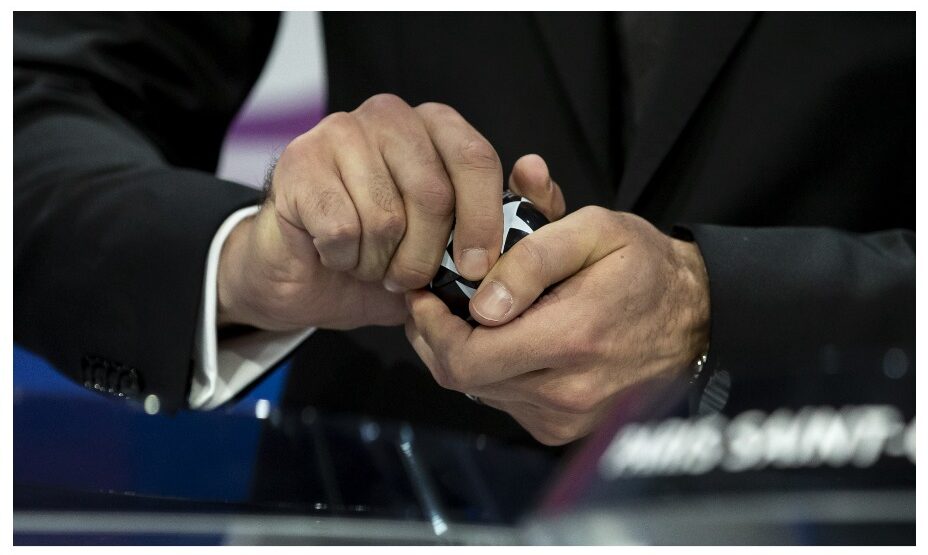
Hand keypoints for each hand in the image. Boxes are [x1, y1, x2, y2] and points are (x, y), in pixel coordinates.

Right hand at [217, 92, 563, 330]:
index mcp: (434, 126)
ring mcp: (339, 133)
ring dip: (381, 262)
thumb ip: (505, 216)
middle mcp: (389, 117)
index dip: (481, 221)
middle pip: (433, 193)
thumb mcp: (454, 247)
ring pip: (386, 217)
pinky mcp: (299, 163)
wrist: (308, 277)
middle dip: (426, 255)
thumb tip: (536, 175)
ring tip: (370, 261)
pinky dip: (345, 259)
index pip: (474, 158)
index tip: (477, 268)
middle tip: (408, 277)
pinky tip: (337, 254)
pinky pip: (342, 228)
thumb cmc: (387, 256)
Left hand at [405, 206, 709, 444]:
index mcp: (572, 339)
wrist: (695, 318)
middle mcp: (566, 392)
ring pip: (478, 391)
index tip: (422, 294)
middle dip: (434, 338)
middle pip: (462, 379)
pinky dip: (489, 370)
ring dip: (460, 352)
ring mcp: (565, 418)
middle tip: (430, 301)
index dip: (430, 328)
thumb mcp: (594, 231)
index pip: (466, 357)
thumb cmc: (643, 267)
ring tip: (465, 313)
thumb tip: (482, 299)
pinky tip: (499, 338)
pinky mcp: (563, 428)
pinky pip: (503, 400)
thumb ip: (532, 256)